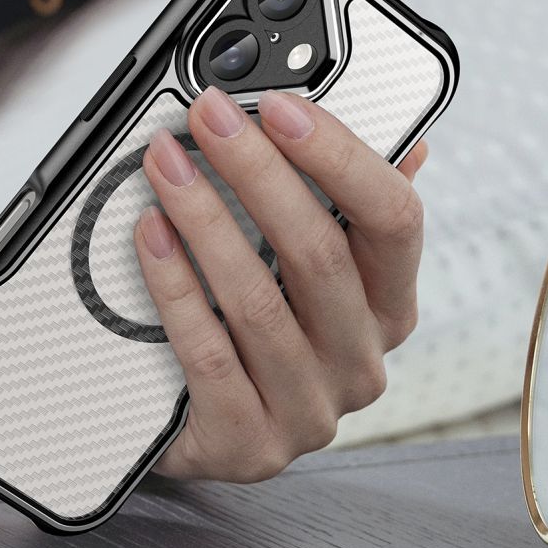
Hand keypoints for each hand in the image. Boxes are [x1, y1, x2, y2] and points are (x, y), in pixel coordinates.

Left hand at [134, 87, 428, 482]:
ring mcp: (308, 408)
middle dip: (255, 172)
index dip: (339, 155)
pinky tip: (150, 235)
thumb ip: (340, 201)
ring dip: (204, 219)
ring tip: (165, 165)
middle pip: (319, 253)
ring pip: (257, 301)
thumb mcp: (303, 261)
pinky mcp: (249, 443)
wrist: (201, 423)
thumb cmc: (255, 324)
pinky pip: (207, 354)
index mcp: (387, 303)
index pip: (394, 218)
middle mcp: (359, 358)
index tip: (279, 105)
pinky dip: (174, 287)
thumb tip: (398, 139)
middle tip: (205, 119)